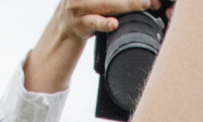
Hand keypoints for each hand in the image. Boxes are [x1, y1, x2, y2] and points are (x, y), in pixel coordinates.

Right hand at [23, 0, 159, 93]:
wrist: (58, 37)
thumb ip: (110, 1)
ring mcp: (76, 6)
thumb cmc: (83, 17)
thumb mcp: (93, 2)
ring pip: (106, 3)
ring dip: (127, 4)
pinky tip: (114, 24)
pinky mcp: (76, 24)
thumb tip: (140, 1)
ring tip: (144, 5)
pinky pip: (92, 22)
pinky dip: (104, 23)